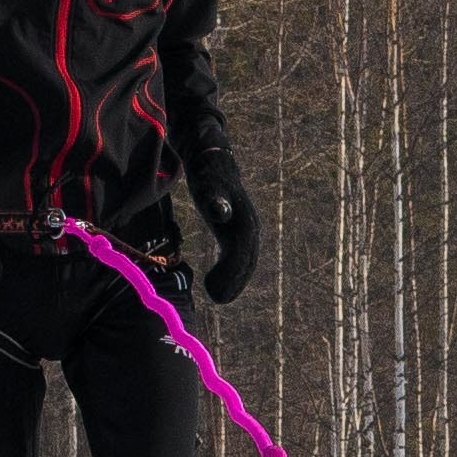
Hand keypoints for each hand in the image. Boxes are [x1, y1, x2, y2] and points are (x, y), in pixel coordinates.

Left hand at [186, 145, 259, 304]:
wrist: (212, 158)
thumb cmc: (207, 172)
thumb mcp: (209, 183)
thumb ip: (215, 198)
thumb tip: (220, 211)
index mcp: (245, 222)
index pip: (242, 256)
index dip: (232, 275)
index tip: (215, 292)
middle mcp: (250, 227)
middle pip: (247, 261)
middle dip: (234, 281)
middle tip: (217, 298)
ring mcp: (245, 228)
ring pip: (245, 260)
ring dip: (235, 279)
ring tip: (218, 295)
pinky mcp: (236, 229)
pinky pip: (238, 254)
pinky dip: (231, 269)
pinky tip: (219, 280)